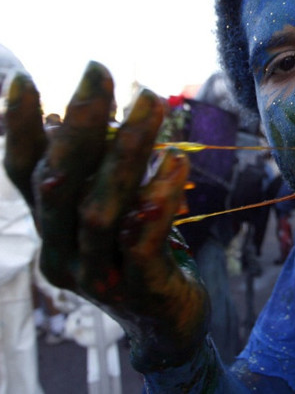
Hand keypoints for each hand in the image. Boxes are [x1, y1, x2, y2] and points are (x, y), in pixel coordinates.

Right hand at [3, 62, 208, 371]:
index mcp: (51, 226)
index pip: (22, 174)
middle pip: (58, 183)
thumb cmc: (139, 252)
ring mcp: (98, 276)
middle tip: (100, 72)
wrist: (167, 322)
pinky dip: (156, 199)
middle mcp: (62, 251)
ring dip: (126, 151)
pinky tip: (176, 160)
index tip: (23, 79)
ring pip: (99, 209)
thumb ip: (93, 171)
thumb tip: (67, 116)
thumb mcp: (110, 207)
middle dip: (79, 124)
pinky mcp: (138, 290)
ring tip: (151, 102)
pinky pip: (141, 243)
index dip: (18, 128)